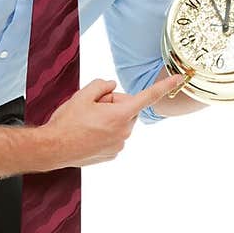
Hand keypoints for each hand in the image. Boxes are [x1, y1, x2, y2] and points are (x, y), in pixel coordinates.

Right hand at [44, 73, 184, 167]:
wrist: (52, 148)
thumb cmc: (66, 122)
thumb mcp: (82, 95)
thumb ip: (102, 85)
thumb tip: (111, 87)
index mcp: (120, 115)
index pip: (147, 97)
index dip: (165, 86)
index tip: (180, 79)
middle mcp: (124, 131)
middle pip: (127, 108)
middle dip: (113, 104)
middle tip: (92, 107)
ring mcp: (119, 145)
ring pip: (120, 123)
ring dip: (108, 119)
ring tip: (86, 123)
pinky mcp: (112, 154)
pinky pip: (114, 136)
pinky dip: (104, 132)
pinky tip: (87, 134)